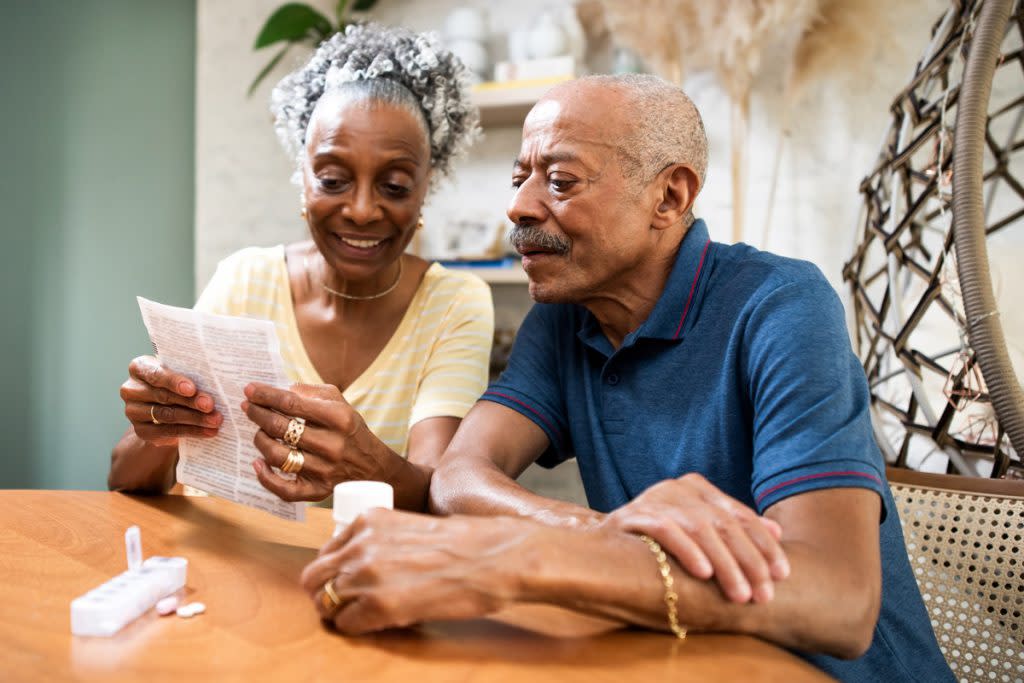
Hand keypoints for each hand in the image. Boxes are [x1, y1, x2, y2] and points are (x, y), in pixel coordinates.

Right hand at [119, 355, 220, 446]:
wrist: (164, 408)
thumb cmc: (176, 383)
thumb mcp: (180, 373)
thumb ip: (189, 374)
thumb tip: (215, 383)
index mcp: (139, 367)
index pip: (155, 374)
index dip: (174, 382)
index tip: (192, 389)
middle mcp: (131, 389)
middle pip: (164, 396)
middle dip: (191, 401)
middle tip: (211, 406)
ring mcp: (133, 411)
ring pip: (167, 415)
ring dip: (195, 419)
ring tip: (215, 420)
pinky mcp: (141, 431)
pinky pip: (168, 432)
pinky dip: (191, 432)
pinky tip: (208, 431)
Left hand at [243, 382, 388, 501]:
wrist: (373, 466)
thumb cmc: (350, 429)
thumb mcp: (340, 402)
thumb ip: (312, 392)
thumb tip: (281, 390)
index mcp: (339, 418)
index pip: (292, 403)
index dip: (266, 395)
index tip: (250, 390)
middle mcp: (332, 444)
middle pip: (280, 427)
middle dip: (258, 414)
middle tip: (247, 407)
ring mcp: (325, 470)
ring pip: (277, 456)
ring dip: (260, 441)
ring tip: (259, 432)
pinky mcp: (319, 491)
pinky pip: (284, 489)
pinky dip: (266, 477)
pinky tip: (258, 464)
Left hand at [300, 508, 527, 633]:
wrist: (494, 557)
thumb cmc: (466, 543)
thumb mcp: (412, 525)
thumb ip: (382, 539)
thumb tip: (365, 563)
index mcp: (369, 520)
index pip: (326, 551)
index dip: (333, 571)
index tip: (345, 581)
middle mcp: (361, 544)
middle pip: (314, 577)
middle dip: (325, 593)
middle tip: (344, 604)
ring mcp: (367, 575)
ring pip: (325, 602)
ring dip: (340, 613)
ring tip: (362, 616)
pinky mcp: (379, 606)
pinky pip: (346, 624)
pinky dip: (356, 629)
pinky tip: (376, 624)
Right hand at [601, 473, 788, 603]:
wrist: (600, 547)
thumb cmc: (657, 544)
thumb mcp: (700, 533)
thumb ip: (734, 529)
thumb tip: (777, 531)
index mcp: (697, 487)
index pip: (740, 516)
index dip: (765, 545)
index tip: (782, 574)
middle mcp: (678, 487)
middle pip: (725, 525)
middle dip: (749, 562)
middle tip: (764, 594)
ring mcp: (655, 498)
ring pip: (701, 529)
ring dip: (725, 564)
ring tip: (740, 594)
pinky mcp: (634, 514)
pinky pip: (667, 531)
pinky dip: (688, 551)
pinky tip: (704, 573)